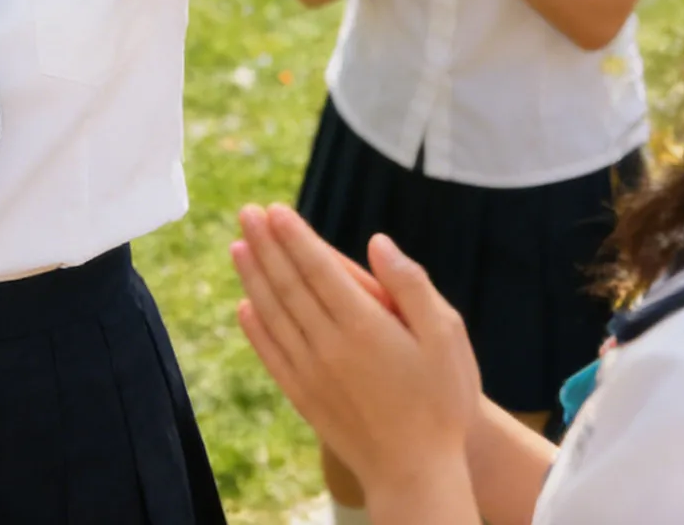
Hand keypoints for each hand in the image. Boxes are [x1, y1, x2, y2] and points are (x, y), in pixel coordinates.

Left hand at [231, 205, 479, 505]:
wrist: (418, 474)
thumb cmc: (441, 402)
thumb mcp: (446, 338)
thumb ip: (411, 285)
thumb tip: (377, 241)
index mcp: (364, 325)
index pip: (318, 268)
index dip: (294, 236)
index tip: (274, 210)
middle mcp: (330, 345)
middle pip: (288, 284)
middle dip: (265, 244)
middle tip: (247, 213)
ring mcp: (311, 371)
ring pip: (273, 314)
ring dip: (252, 277)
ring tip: (237, 247)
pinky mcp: (303, 396)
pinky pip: (271, 353)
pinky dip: (254, 328)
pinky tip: (244, 307)